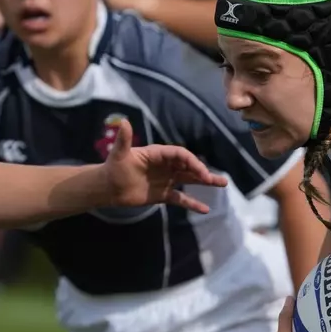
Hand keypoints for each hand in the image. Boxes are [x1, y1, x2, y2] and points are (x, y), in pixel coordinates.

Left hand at [101, 118, 227, 211]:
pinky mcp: (163, 195)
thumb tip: (124, 122)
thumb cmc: (113, 168)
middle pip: (189, 167)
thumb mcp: (118, 154)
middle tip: (219, 180)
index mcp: (158, 154)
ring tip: (222, 184)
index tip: (201, 173)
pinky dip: (192, 203)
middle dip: (204, 172)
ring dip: (205, 182)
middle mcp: (166, 166)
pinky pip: (181, 198)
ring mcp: (166, 180)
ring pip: (190, 180)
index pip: (180, 155)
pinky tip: (205, 209)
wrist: (107, 188)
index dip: (193, 162)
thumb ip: (123, 139)